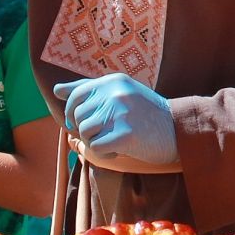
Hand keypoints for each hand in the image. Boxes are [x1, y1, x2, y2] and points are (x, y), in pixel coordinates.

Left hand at [52, 74, 177, 169]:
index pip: (75, 95)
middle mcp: (115, 93)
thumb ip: (89, 90)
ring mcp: (120, 113)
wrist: (178, 130)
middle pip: (78, 117)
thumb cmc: (147, 114)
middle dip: (85, 130)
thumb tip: (56, 90)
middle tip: (105, 135)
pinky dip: (104, 154)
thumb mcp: (120, 93)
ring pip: (85, 133)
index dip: (72, 112)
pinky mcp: (125, 134)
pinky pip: (96, 148)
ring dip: (95, 142)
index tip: (80, 123)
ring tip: (113, 141)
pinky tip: (118, 151)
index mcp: (113, 81)